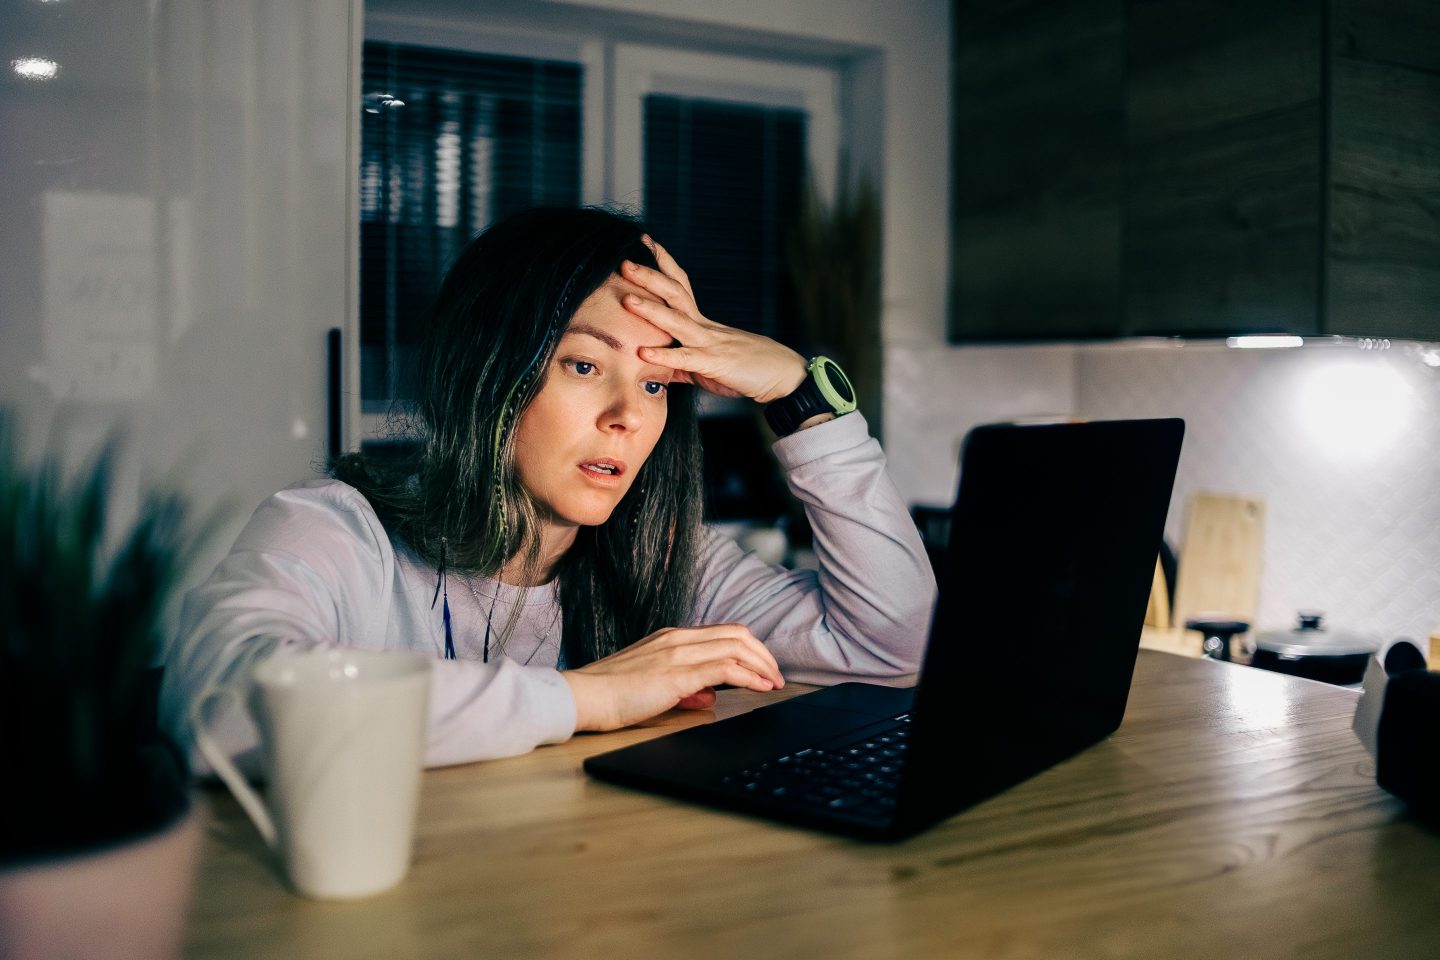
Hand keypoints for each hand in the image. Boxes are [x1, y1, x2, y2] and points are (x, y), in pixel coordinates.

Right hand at [561, 623, 784, 731]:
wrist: (584, 697)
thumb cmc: (611, 695)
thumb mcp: (652, 684)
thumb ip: (683, 685)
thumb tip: (708, 694)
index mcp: (670, 637)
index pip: (722, 632)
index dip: (750, 648)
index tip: (763, 667)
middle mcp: (677, 638)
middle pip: (737, 634)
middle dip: (763, 654)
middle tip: (776, 675)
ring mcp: (677, 652)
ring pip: (736, 646)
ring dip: (762, 665)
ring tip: (775, 683)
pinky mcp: (678, 673)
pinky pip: (726, 668)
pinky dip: (750, 676)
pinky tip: (760, 687)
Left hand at [619, 237, 806, 402]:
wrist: (784, 377)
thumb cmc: (747, 370)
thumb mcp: (707, 365)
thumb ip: (678, 363)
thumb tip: (653, 365)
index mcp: (702, 323)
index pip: (680, 286)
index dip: (662, 264)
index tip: (643, 243)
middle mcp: (705, 326)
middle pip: (675, 293)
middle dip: (650, 277)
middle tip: (625, 262)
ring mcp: (710, 342)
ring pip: (677, 321)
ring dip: (651, 309)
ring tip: (627, 299)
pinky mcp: (714, 364)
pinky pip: (685, 358)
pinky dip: (664, 355)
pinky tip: (643, 352)